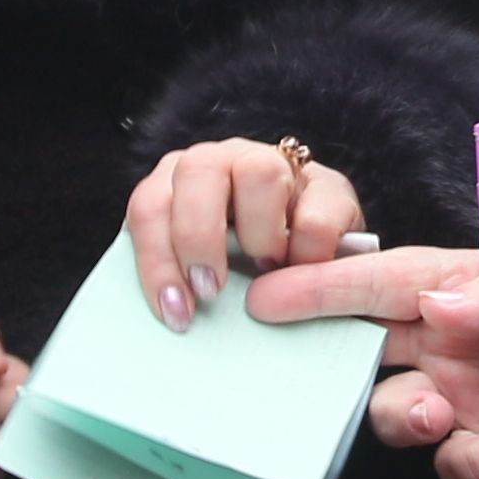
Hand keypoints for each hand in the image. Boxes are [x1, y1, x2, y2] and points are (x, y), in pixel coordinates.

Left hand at [121, 136, 369, 328]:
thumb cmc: (248, 280)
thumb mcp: (204, 278)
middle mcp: (225, 164)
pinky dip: (308, 255)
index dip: (156, 258)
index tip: (176, 309)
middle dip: (198, 234)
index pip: (150, 205)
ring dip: (259, 235)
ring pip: (259, 173)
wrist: (325, 275)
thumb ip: (183, 283)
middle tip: (211, 288)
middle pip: (198, 168)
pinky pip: (315, 217)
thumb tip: (178, 314)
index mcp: (181, 185)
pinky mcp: (329, 189)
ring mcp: (278, 168)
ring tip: (267, 272)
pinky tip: (304, 274)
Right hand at [254, 229, 478, 478]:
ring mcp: (472, 397)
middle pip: (365, 356)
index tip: (261, 300)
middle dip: (335, 372)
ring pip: (398, 417)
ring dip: (405, 422)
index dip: (318, 292)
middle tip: (323, 383)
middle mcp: (452, 342)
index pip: (376, 284)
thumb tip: (436, 310)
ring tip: (441, 417)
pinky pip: (459, 466)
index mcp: (460, 285)